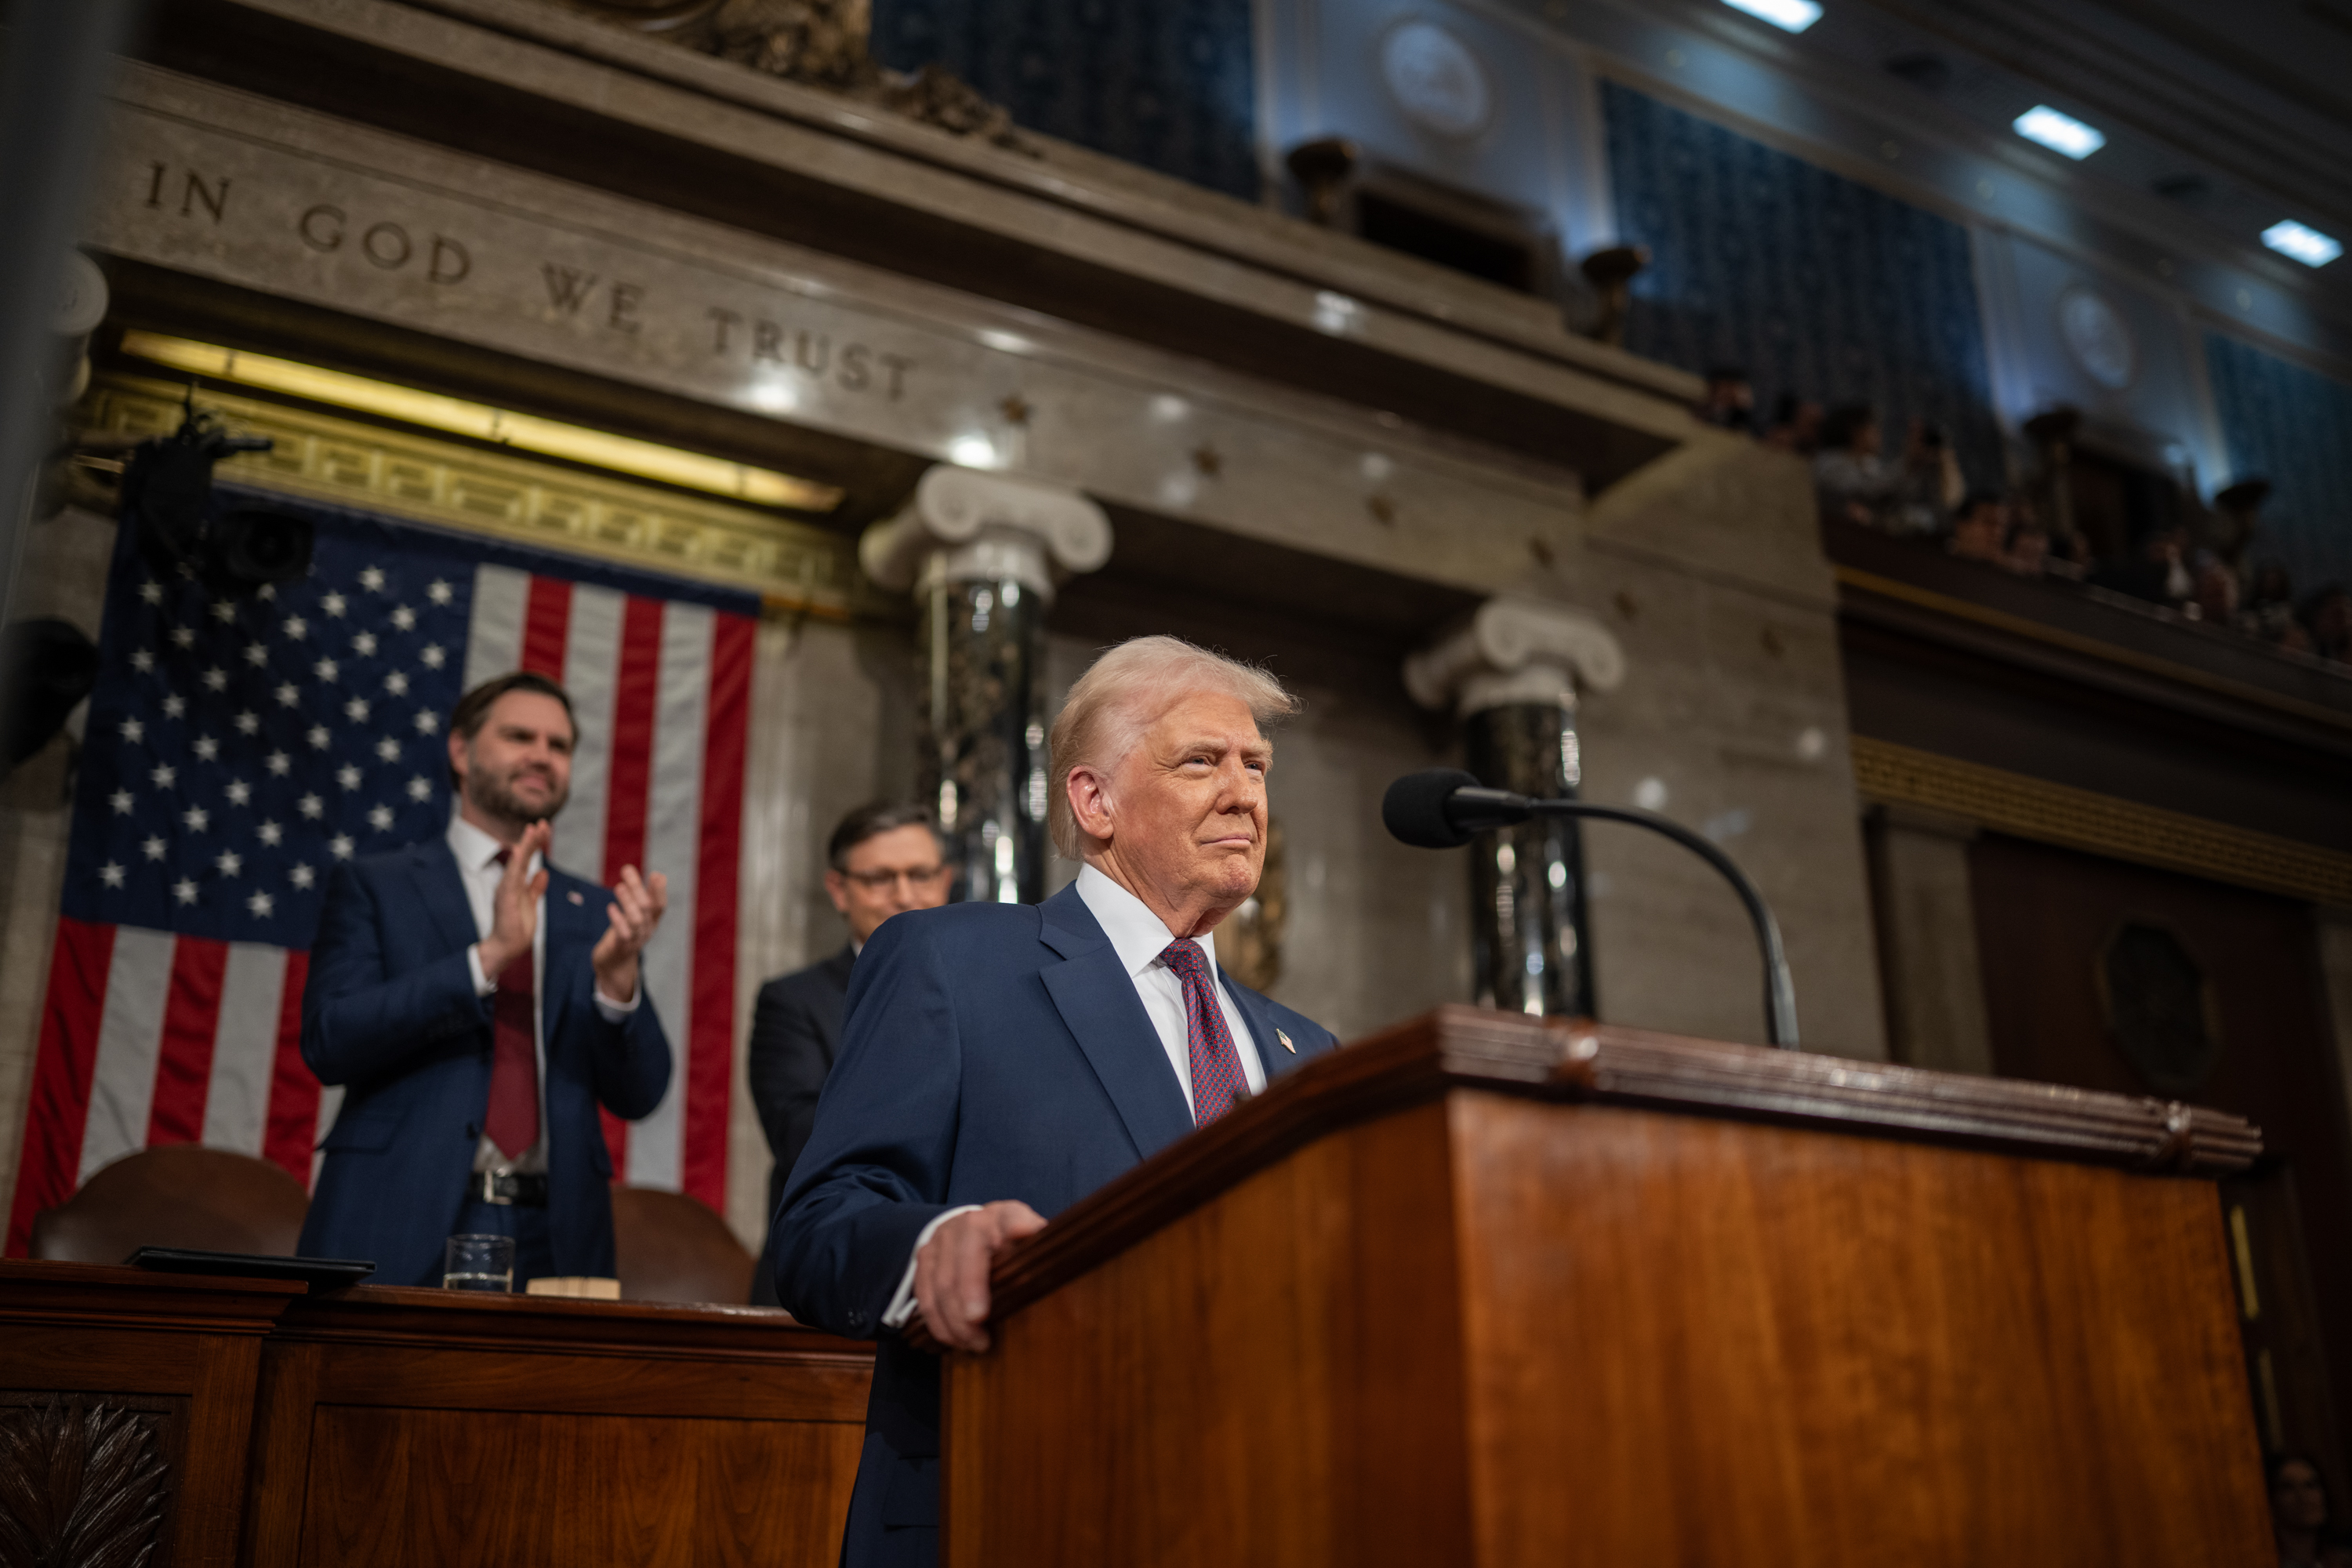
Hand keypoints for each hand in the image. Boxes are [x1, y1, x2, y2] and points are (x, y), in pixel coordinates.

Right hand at [476, 821, 549, 979]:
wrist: (506, 947)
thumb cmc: (517, 928)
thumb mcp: (531, 903)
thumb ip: (535, 888)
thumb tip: (543, 872)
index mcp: (516, 883)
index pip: (527, 858)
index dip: (536, 843)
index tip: (546, 827)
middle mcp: (509, 882)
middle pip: (522, 856)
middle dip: (533, 838)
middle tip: (544, 822)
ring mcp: (506, 889)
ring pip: (517, 863)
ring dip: (525, 845)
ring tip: (533, 829)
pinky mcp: (505, 898)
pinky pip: (511, 878)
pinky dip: (515, 864)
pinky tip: (520, 851)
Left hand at [590, 864, 668, 1003]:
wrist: (614, 963)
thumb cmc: (627, 932)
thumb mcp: (638, 914)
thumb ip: (646, 896)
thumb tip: (660, 874)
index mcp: (653, 920)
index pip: (660, 905)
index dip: (659, 890)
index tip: (655, 874)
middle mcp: (647, 929)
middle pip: (647, 907)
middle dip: (637, 887)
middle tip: (626, 869)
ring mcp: (635, 939)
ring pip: (636, 920)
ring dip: (628, 902)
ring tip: (619, 886)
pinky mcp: (621, 947)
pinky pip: (622, 934)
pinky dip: (618, 920)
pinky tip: (611, 907)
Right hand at [913, 1200, 1045, 1352]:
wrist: (971, 1231)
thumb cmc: (1009, 1247)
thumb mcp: (1030, 1247)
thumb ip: (1044, 1259)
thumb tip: (1075, 1281)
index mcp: (1005, 1216)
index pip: (1012, 1218)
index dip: (1018, 1225)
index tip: (1026, 1233)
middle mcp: (971, 1222)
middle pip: (967, 1258)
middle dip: (971, 1295)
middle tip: (981, 1332)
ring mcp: (943, 1237)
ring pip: (941, 1283)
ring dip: (955, 1321)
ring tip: (974, 1344)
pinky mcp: (924, 1255)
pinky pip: (924, 1294)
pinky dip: (938, 1322)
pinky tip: (953, 1339)